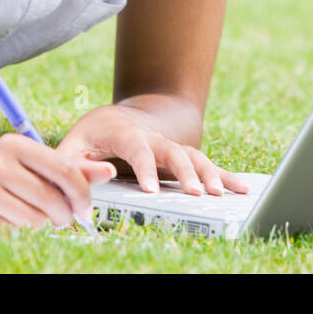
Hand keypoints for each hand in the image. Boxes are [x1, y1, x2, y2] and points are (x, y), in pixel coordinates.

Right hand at [0, 132, 117, 229]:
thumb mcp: (31, 163)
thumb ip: (70, 167)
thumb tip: (108, 171)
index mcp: (17, 144)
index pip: (65, 170)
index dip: (82, 194)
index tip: (85, 209)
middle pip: (51, 199)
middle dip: (64, 215)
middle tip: (62, 218)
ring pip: (34, 219)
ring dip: (41, 225)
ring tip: (33, 218)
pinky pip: (13, 232)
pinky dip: (20, 232)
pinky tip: (11, 222)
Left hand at [56, 103, 248, 196]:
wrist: (113, 120)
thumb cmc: (90, 139)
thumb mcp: (73, 147)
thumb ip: (79, 164)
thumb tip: (102, 176)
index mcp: (125, 134)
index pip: (138, 149)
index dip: (146, 169)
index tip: (151, 191)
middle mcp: (153, 138)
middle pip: (174, 152)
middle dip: (186, 173)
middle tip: (196, 194)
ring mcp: (170, 147)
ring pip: (194, 157)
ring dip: (209, 174)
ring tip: (220, 193)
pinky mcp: (180, 157)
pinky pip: (204, 165)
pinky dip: (223, 175)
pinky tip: (239, 188)